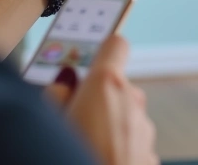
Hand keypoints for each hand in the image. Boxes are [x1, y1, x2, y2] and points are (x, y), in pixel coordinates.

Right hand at [49, 36, 158, 164]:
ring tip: (80, 149)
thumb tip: (64, 85)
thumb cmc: (68, 158)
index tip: (86, 59)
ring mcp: (145, 132)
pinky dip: (117, 152)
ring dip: (107, 129)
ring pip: (124, 119)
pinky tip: (97, 161)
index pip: (114, 44)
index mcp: (106, 85)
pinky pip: (131, 145)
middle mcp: (132, 102)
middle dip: (95, 100)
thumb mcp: (47, 120)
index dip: (100, 50)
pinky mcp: (151, 158)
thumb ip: (55, 94)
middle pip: (116, 87)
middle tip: (69, 119)